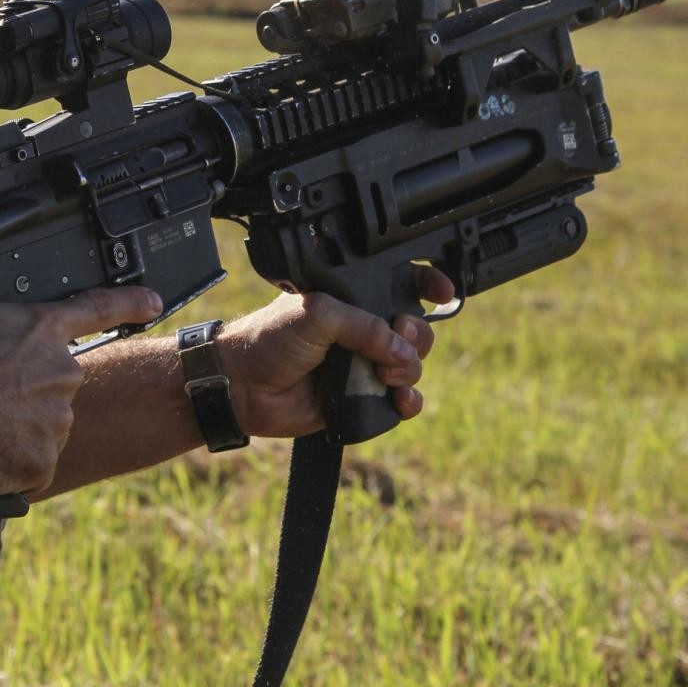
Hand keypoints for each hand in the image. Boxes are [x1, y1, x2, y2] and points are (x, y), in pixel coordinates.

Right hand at [0, 286, 160, 500]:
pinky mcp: (46, 460)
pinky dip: (11, 464)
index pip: (98, 307)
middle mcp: (61, 371)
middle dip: (28, 391)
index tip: (152, 302)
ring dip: (17, 428)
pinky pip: (32, 464)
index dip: (129, 302)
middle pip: (55, 381)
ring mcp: (58, 418)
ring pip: (45, 424)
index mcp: (40, 328)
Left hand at [217, 268, 451, 437]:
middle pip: (416, 330)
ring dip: (410, 371)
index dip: (428, 285)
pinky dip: (408, 402)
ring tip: (386, 374)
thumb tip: (402, 350)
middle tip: (400, 339)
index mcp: (352, 298)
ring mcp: (364, 365)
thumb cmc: (269, 339)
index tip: (443, 292)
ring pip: (412, 366)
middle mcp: (362, 330)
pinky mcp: (361, 399)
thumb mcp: (318, 314)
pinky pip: (400, 402)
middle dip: (418, 336)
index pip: (400, 284)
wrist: (243, 386)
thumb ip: (364, 326)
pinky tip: (400, 400)